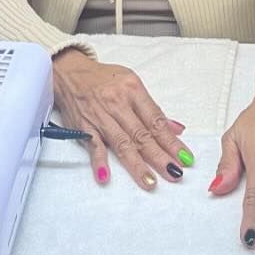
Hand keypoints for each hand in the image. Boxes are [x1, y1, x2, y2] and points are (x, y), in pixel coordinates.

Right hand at [51, 50, 192, 189]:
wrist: (70, 73)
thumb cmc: (104, 80)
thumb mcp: (132, 84)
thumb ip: (153, 109)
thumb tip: (176, 129)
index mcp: (133, 90)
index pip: (156, 120)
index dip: (171, 140)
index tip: (185, 157)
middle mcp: (117, 103)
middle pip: (141, 134)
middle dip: (159, 156)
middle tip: (174, 173)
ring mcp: (99, 116)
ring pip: (121, 143)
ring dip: (136, 164)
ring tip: (150, 181)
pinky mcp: (83, 126)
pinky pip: (93, 145)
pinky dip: (99, 161)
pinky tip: (106, 176)